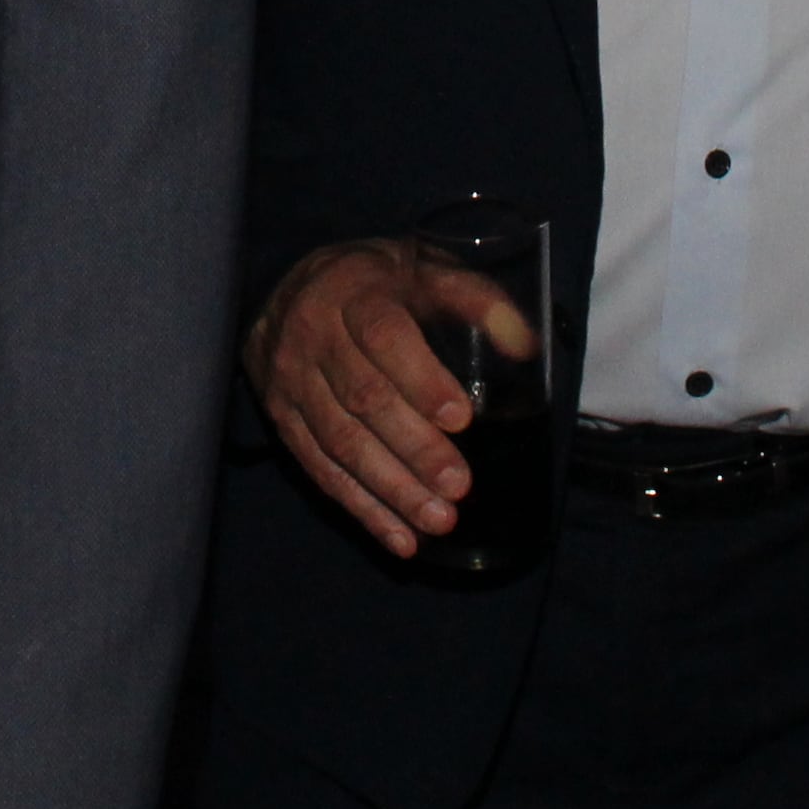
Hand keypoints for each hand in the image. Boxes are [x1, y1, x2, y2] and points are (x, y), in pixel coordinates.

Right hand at [245, 235, 534, 559]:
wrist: (287, 289)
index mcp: (353, 291)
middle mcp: (314, 336)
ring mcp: (291, 381)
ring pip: (340, 442)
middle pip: (363, 398)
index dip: (420, 379)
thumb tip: (525, 344)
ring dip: (391, 489)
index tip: (461, 418)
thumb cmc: (376, 283)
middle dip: (413, 448)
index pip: (383, 335)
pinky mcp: (283, 420)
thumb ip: (474, 299)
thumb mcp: (423, 270)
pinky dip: (362, 509)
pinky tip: (400, 538)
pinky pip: (319, 470)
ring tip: (438, 521)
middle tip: (459, 486)